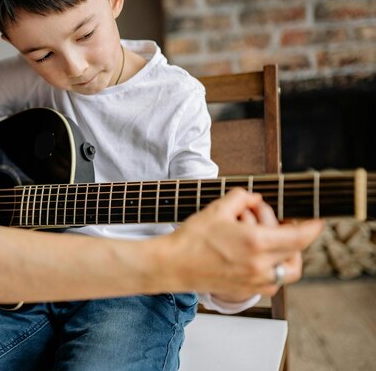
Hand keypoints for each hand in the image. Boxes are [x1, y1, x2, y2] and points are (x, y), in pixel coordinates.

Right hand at [166, 188, 322, 296]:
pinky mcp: (245, 291)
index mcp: (256, 243)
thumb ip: (241, 198)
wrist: (172, 265)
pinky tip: (254, 257)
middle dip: (292, 236)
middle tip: (277, 224)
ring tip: (269, 243)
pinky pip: (271, 282)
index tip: (316, 221)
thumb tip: (254, 197)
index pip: (299, 237)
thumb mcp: (217, 209)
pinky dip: (271, 269)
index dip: (312, 228)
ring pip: (287, 272)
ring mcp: (254, 282)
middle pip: (295, 253)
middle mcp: (260, 266)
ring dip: (285, 256)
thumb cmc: (191, 239)